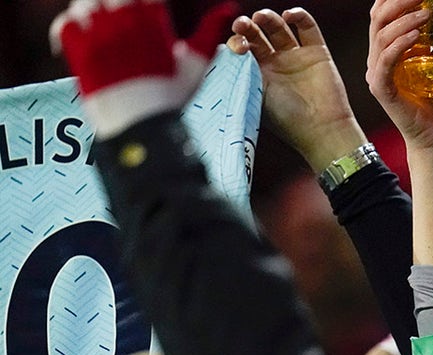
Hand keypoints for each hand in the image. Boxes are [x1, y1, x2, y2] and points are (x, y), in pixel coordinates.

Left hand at [51, 0, 236, 139]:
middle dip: (119, 5)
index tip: (145, 11)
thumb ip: (209, 30)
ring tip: (102, 27)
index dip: (144, 3)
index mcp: (152, 17)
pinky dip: (72, 26)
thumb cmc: (172, 96)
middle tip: (123, 21)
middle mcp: (124, 20)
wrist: (142, 126)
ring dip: (93, 12)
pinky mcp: (79, 49)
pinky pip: (65, 23)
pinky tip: (83, 37)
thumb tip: (229, 6)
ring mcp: (99, 34)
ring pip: (85, 3)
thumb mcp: (198, 62)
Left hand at [228, 8, 367, 171]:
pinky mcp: (317, 53)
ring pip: (279, 27)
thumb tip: (224, 47)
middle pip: (258, 34)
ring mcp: (296, 57)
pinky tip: (288, 15)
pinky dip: (299, 16)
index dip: (237, 41)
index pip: (243, 48)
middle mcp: (276, 64)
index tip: (236, 46)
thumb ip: (240, 71)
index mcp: (258, 75)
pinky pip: (308, 28)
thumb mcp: (255, 94)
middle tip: (242, 25)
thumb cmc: (286, 119)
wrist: (320, 129)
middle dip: (247, 26)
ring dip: (268, 18)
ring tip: (261, 17)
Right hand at [365, 0, 432, 151]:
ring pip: (382, 36)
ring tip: (426, 13)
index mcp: (388, 48)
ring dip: (404, 21)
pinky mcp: (381, 89)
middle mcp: (377, 57)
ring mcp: (376, 73)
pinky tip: (415, 35)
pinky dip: (399, 45)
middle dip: (398, 1)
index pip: (383, 14)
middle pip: (379, 18)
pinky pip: (386, 62)